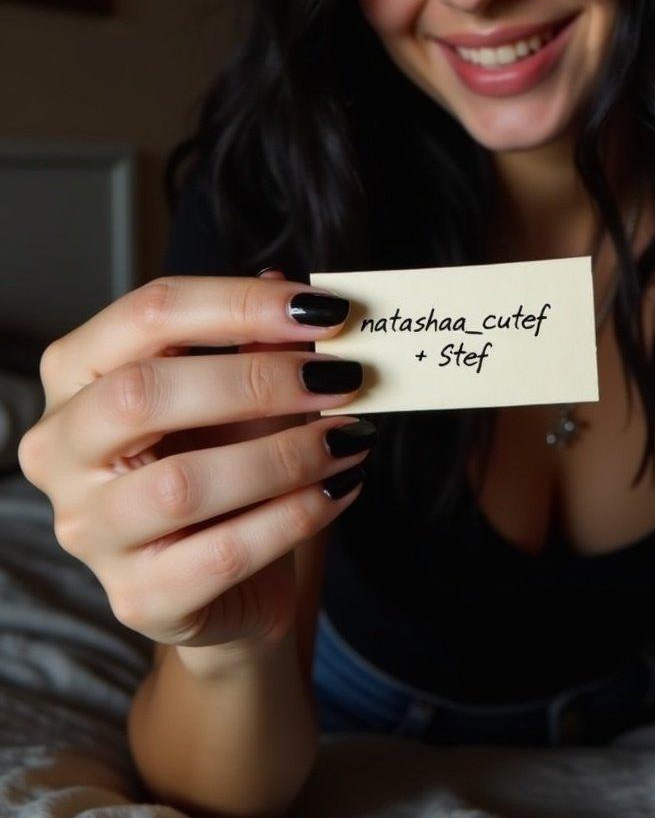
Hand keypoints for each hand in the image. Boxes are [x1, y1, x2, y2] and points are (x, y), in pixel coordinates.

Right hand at [17, 269, 370, 662]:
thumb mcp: (242, 397)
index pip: (148, 314)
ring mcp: (90, 530)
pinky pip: (221, 553)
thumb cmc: (226, 463)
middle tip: (342, 376)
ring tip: (351, 437)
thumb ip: (262, 347)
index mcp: (77, 373)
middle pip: (143, 393)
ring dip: (286, 454)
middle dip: (256, 379)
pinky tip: (342, 488)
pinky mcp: (137, 597)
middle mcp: (61, 450)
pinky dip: (295, 515)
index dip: (239, 303)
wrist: (230, 583)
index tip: (324, 310)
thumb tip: (304, 298)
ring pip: (182, 484)